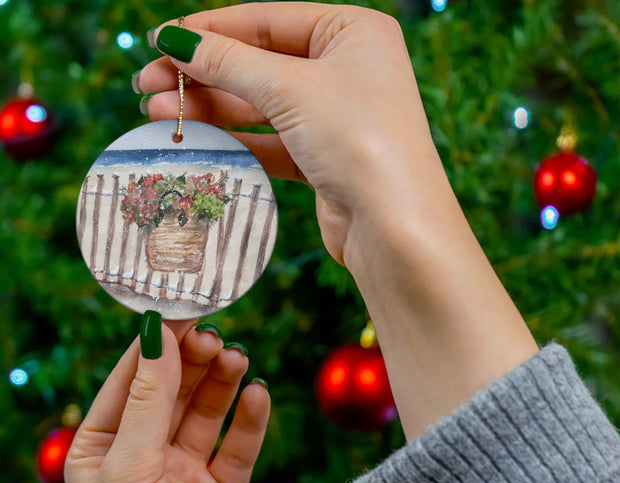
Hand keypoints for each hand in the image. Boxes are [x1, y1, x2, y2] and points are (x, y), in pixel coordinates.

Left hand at [65, 317, 269, 482]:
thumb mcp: (127, 464)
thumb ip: (148, 400)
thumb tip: (157, 333)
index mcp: (102, 449)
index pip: (129, 381)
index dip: (156, 344)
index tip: (180, 310)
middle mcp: (142, 455)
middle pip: (173, 392)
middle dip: (194, 359)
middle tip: (211, 334)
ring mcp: (182, 473)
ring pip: (208, 414)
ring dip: (224, 380)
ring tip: (237, 356)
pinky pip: (238, 450)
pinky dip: (251, 421)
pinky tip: (258, 393)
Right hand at [135, 2, 441, 264]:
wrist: (394, 227)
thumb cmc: (358, 140)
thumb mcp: (290, 88)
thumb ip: (229, 62)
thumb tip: (175, 39)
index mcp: (353, 32)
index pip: (268, 20)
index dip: (210, 29)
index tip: (160, 40)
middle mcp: (348, 69)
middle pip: (260, 62)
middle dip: (202, 74)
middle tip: (147, 84)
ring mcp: (336, 115)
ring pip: (261, 104)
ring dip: (210, 108)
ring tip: (156, 112)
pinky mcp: (324, 157)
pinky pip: (271, 140)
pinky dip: (234, 140)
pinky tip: (194, 139)